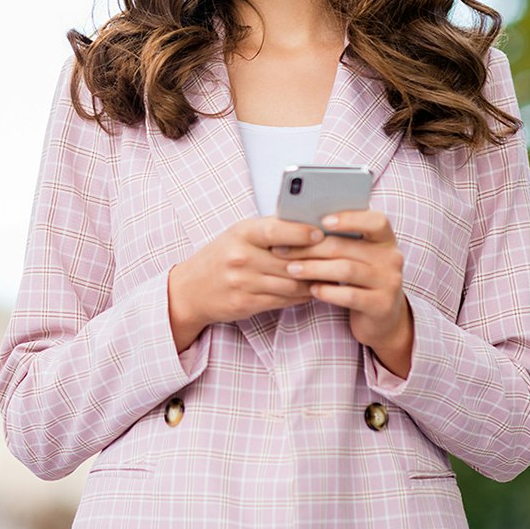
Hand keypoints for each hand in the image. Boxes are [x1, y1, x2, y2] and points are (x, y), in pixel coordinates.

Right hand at [168, 217, 321, 351]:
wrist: (190, 289)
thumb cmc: (221, 256)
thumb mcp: (239, 235)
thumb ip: (269, 231)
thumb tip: (310, 225)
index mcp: (241, 233)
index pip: (274, 230)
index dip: (300, 232)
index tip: (320, 233)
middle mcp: (241, 257)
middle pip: (289, 261)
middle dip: (315, 261)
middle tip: (339, 258)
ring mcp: (242, 283)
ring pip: (290, 283)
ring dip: (312, 281)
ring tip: (330, 275)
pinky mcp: (246, 304)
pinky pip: (282, 300)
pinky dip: (301, 295)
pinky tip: (312, 290)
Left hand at [273, 210, 413, 377]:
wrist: (383, 317)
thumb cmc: (360, 278)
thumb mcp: (356, 255)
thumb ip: (339, 239)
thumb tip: (300, 224)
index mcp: (385, 239)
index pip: (376, 221)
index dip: (350, 218)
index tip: (323, 220)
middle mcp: (392, 258)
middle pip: (347, 246)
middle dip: (311, 248)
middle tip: (284, 250)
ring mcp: (389, 282)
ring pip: (346, 270)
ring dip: (314, 268)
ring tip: (292, 269)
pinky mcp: (382, 306)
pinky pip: (350, 296)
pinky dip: (327, 291)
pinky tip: (312, 290)